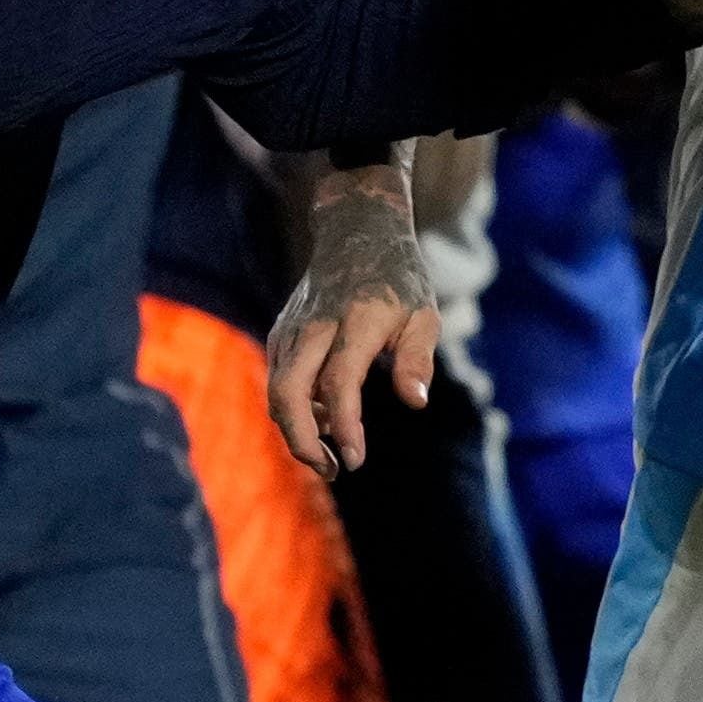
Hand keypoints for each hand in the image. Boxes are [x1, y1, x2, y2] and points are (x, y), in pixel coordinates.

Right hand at [267, 157, 429, 475]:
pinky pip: (279, 381)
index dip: (346, 427)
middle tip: (333, 470)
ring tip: (331, 459)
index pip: (340, 384)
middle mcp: (316, 326)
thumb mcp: (425, 314)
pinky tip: (325, 422)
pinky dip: (294, 410)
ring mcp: (292, 329)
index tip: (356, 460)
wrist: (357, 230)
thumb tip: (415, 402)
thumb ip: (417, 359)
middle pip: (288, 393)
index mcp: (356, 321)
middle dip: (302, 441)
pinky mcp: (282, 335)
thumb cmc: (399, 278)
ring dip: (297, 432)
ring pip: (277, 391)